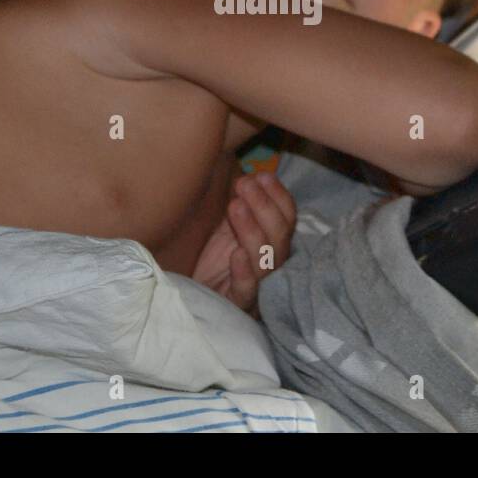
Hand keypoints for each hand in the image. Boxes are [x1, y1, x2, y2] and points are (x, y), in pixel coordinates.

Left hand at [190, 172, 296, 318]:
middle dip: (264, 206)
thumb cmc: (212, 260)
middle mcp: (271, 265)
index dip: (278, 196)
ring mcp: (258, 288)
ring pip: (267, 261)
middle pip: (280, 237)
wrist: (189, 297)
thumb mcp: (226, 226)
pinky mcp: (238, 305)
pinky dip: (244, 273)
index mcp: (272, 243)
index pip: (288, 218)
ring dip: (253, 230)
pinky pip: (247, 291)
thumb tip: (248, 172)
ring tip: (235, 205)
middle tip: (244, 184)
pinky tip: (236, 255)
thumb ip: (240, 203)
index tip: (262, 175)